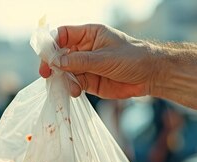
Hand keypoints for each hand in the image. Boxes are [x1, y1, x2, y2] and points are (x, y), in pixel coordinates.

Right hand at [39, 24, 156, 98]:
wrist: (151, 76)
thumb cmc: (132, 58)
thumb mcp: (105, 58)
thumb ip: (80, 61)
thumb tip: (56, 62)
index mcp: (88, 35)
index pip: (62, 34)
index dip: (51, 43)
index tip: (45, 56)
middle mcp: (84, 49)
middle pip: (59, 54)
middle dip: (52, 64)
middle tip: (47, 74)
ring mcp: (85, 66)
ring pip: (65, 72)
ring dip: (62, 79)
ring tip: (69, 86)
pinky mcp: (89, 82)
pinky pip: (73, 84)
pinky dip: (70, 88)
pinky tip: (74, 91)